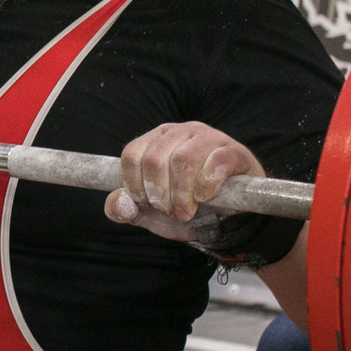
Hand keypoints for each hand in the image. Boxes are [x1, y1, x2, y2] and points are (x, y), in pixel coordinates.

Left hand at [104, 122, 264, 248]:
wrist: (229, 217)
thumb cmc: (187, 208)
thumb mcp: (151, 214)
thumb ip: (126, 210)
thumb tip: (118, 201)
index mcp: (157, 140)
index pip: (132, 154)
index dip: (135, 184)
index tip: (146, 203)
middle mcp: (181, 132)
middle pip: (155, 159)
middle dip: (160, 194)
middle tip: (171, 211)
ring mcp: (209, 138)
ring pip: (183, 159)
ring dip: (182, 194)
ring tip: (188, 211)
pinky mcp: (233, 151)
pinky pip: (215, 161)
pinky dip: (206, 185)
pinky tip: (205, 198)